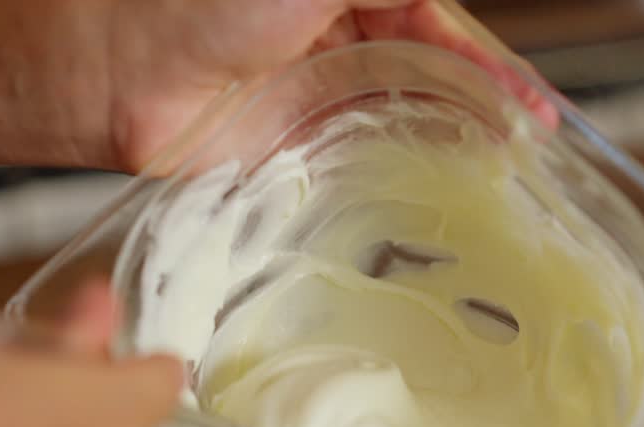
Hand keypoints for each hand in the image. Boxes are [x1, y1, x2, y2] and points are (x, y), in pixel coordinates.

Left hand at [0, 0, 553, 171]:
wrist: (109, 72)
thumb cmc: (198, 3)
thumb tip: (435, 9)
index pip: (441, 24)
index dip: (490, 65)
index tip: (533, 108)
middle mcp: (337, 35)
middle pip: (432, 74)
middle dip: (483, 107)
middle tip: (530, 147)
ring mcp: (316, 93)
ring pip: (405, 117)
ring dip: (453, 143)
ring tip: (501, 174)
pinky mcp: (292, 146)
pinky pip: (363, 157)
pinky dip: (404, 172)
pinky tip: (442, 190)